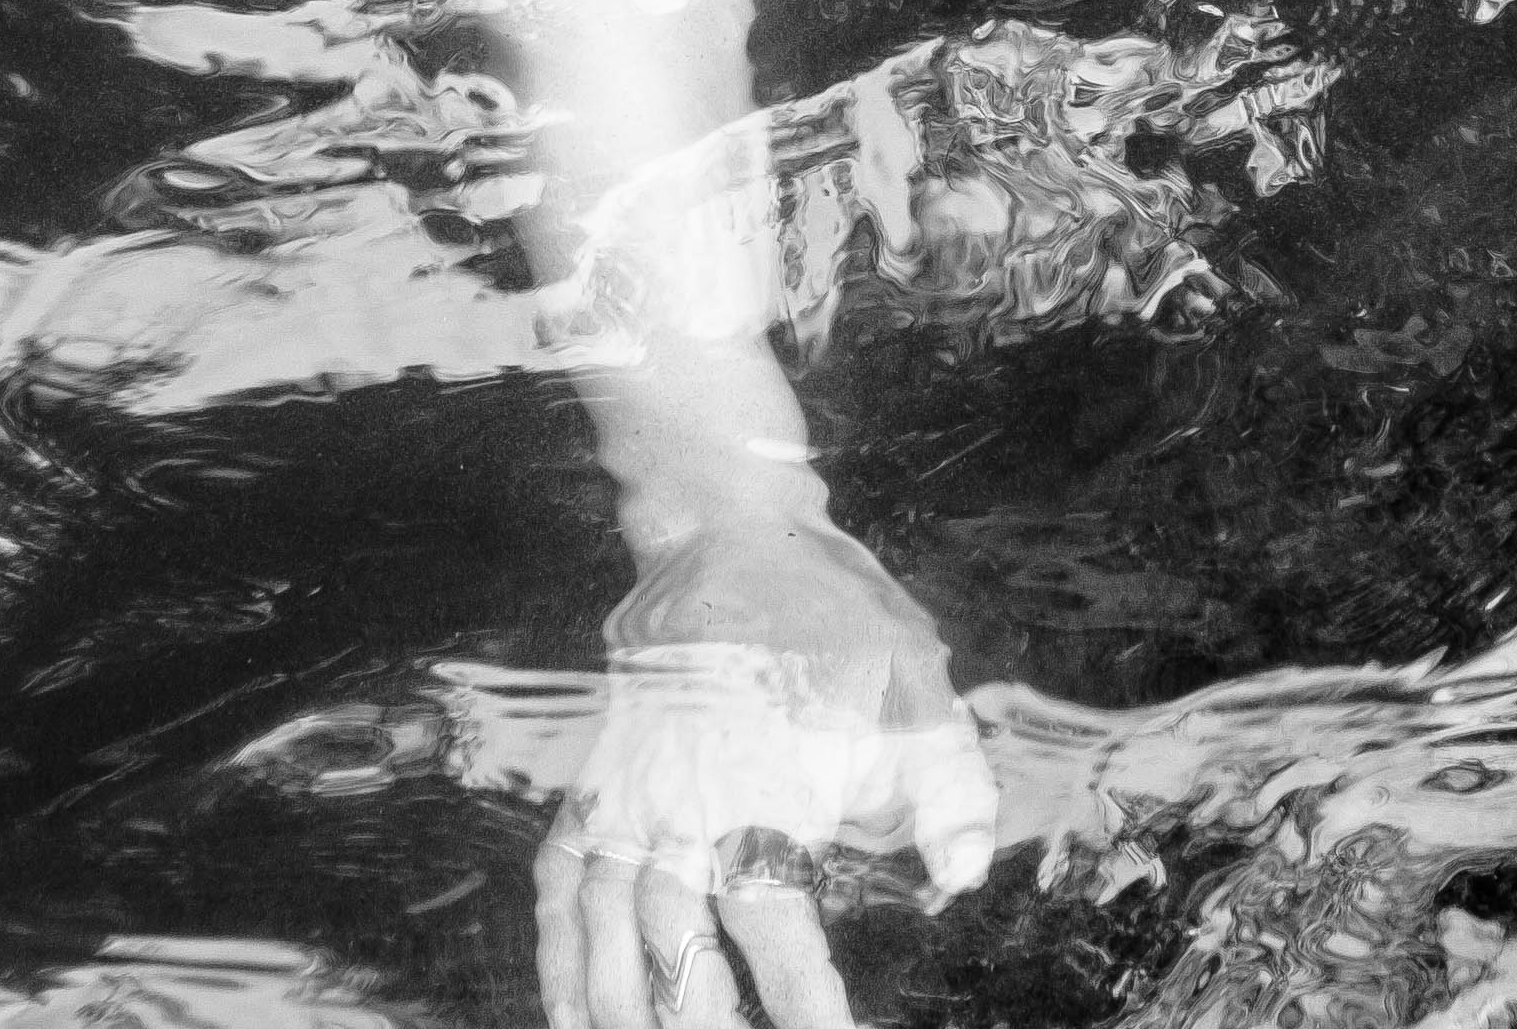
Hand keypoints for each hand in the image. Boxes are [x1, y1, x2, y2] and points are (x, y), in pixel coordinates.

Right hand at [535, 515, 998, 1028]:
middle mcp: (677, 815)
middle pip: (676, 957)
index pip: (779, 941)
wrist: (731, 536)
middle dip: (703, 1024)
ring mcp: (620, 804)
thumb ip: (951, 797)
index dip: (807, 1009)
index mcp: (759, 802)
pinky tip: (568, 1015)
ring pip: (604, 937)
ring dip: (625, 1011)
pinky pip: (554, 888)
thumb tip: (961, 879)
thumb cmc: (831, 622)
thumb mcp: (917, 695)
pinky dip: (555, 960)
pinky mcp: (590, 788)